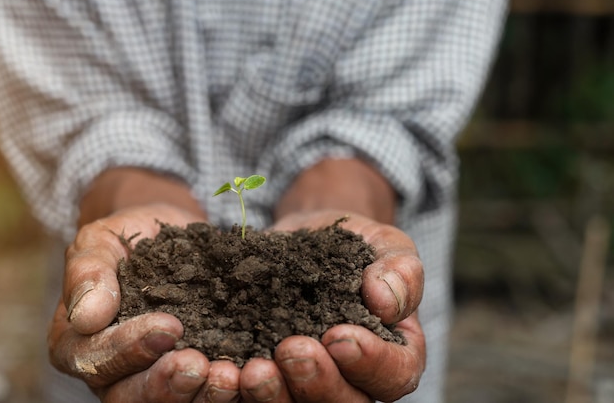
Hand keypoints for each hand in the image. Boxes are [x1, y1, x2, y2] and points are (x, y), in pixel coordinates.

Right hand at [49, 203, 234, 400]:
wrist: (169, 236)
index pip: (96, 359)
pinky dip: (226, 390)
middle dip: (167, 384)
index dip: (131, 348)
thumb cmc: (128, 239)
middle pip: (131, 397)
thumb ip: (88, 272)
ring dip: (201, 395)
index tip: (169, 326)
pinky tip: (248, 374)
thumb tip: (86, 316)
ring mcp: (153, 377)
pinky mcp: (192, 374)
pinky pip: (203, 392)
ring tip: (228, 377)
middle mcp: (113, 373)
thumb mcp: (101, 242)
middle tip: (199, 365)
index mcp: (79, 345)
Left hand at [233, 211, 424, 402]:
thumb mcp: (388, 246)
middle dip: (316, 381)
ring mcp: (310, 381)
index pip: (394, 374)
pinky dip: (240, 390)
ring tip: (253, 370)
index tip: (339, 337)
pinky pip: (258, 395)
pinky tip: (225, 372)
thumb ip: (400, 271)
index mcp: (394, 353)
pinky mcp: (273, 375)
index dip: (369, 363)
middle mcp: (354, 378)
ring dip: (275, 395)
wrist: (310, 238)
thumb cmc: (357, 246)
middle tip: (290, 349)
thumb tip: (385, 302)